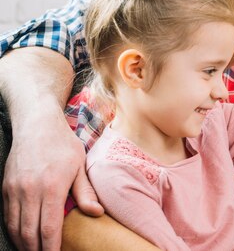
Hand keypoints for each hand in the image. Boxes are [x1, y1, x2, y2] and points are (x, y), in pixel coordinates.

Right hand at [3, 112, 103, 250]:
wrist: (36, 124)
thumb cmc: (63, 144)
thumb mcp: (80, 166)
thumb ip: (85, 192)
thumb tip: (97, 212)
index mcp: (52, 187)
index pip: (49, 228)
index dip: (51, 248)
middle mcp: (30, 191)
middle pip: (29, 233)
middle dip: (36, 250)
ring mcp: (14, 190)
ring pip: (14, 227)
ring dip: (23, 244)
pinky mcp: (5, 187)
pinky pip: (7, 216)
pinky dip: (13, 230)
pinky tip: (22, 237)